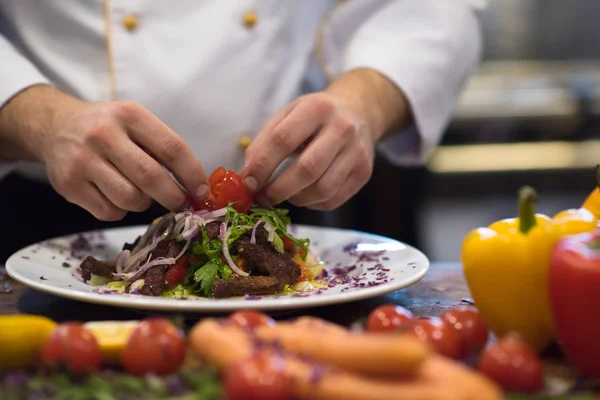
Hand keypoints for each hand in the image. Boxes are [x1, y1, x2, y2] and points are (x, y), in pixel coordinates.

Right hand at [0, 86, 207, 220]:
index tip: (202, 191)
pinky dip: (120, 210)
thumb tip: (196, 187)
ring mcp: (83, 160)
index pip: (172, 148)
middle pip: (151, 178)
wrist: (55, 126)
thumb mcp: (135, 122)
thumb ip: (162, 148)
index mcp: (130, 115)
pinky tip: (114, 195)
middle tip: (180, 203)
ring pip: (131, 200)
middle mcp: (104, 135)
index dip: (192, 174)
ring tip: (139, 192)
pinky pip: (109, 212)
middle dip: (173, 197)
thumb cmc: (108, 128)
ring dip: (144, 204)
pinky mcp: (68, 184)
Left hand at [241, 68, 409, 210]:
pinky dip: (312, 203)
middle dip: (279, 189)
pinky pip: (333, 199)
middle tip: (263, 198)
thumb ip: (264, 142)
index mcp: (317, 108)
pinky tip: (304, 194)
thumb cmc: (314, 116)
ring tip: (284, 194)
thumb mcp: (288, 115)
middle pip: (307, 169)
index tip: (249, 182)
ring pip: (322, 189)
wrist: (358, 112)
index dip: (262, 165)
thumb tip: (248, 176)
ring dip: (296, 199)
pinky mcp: (364, 173)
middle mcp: (342, 128)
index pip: (283, 140)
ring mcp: (357, 152)